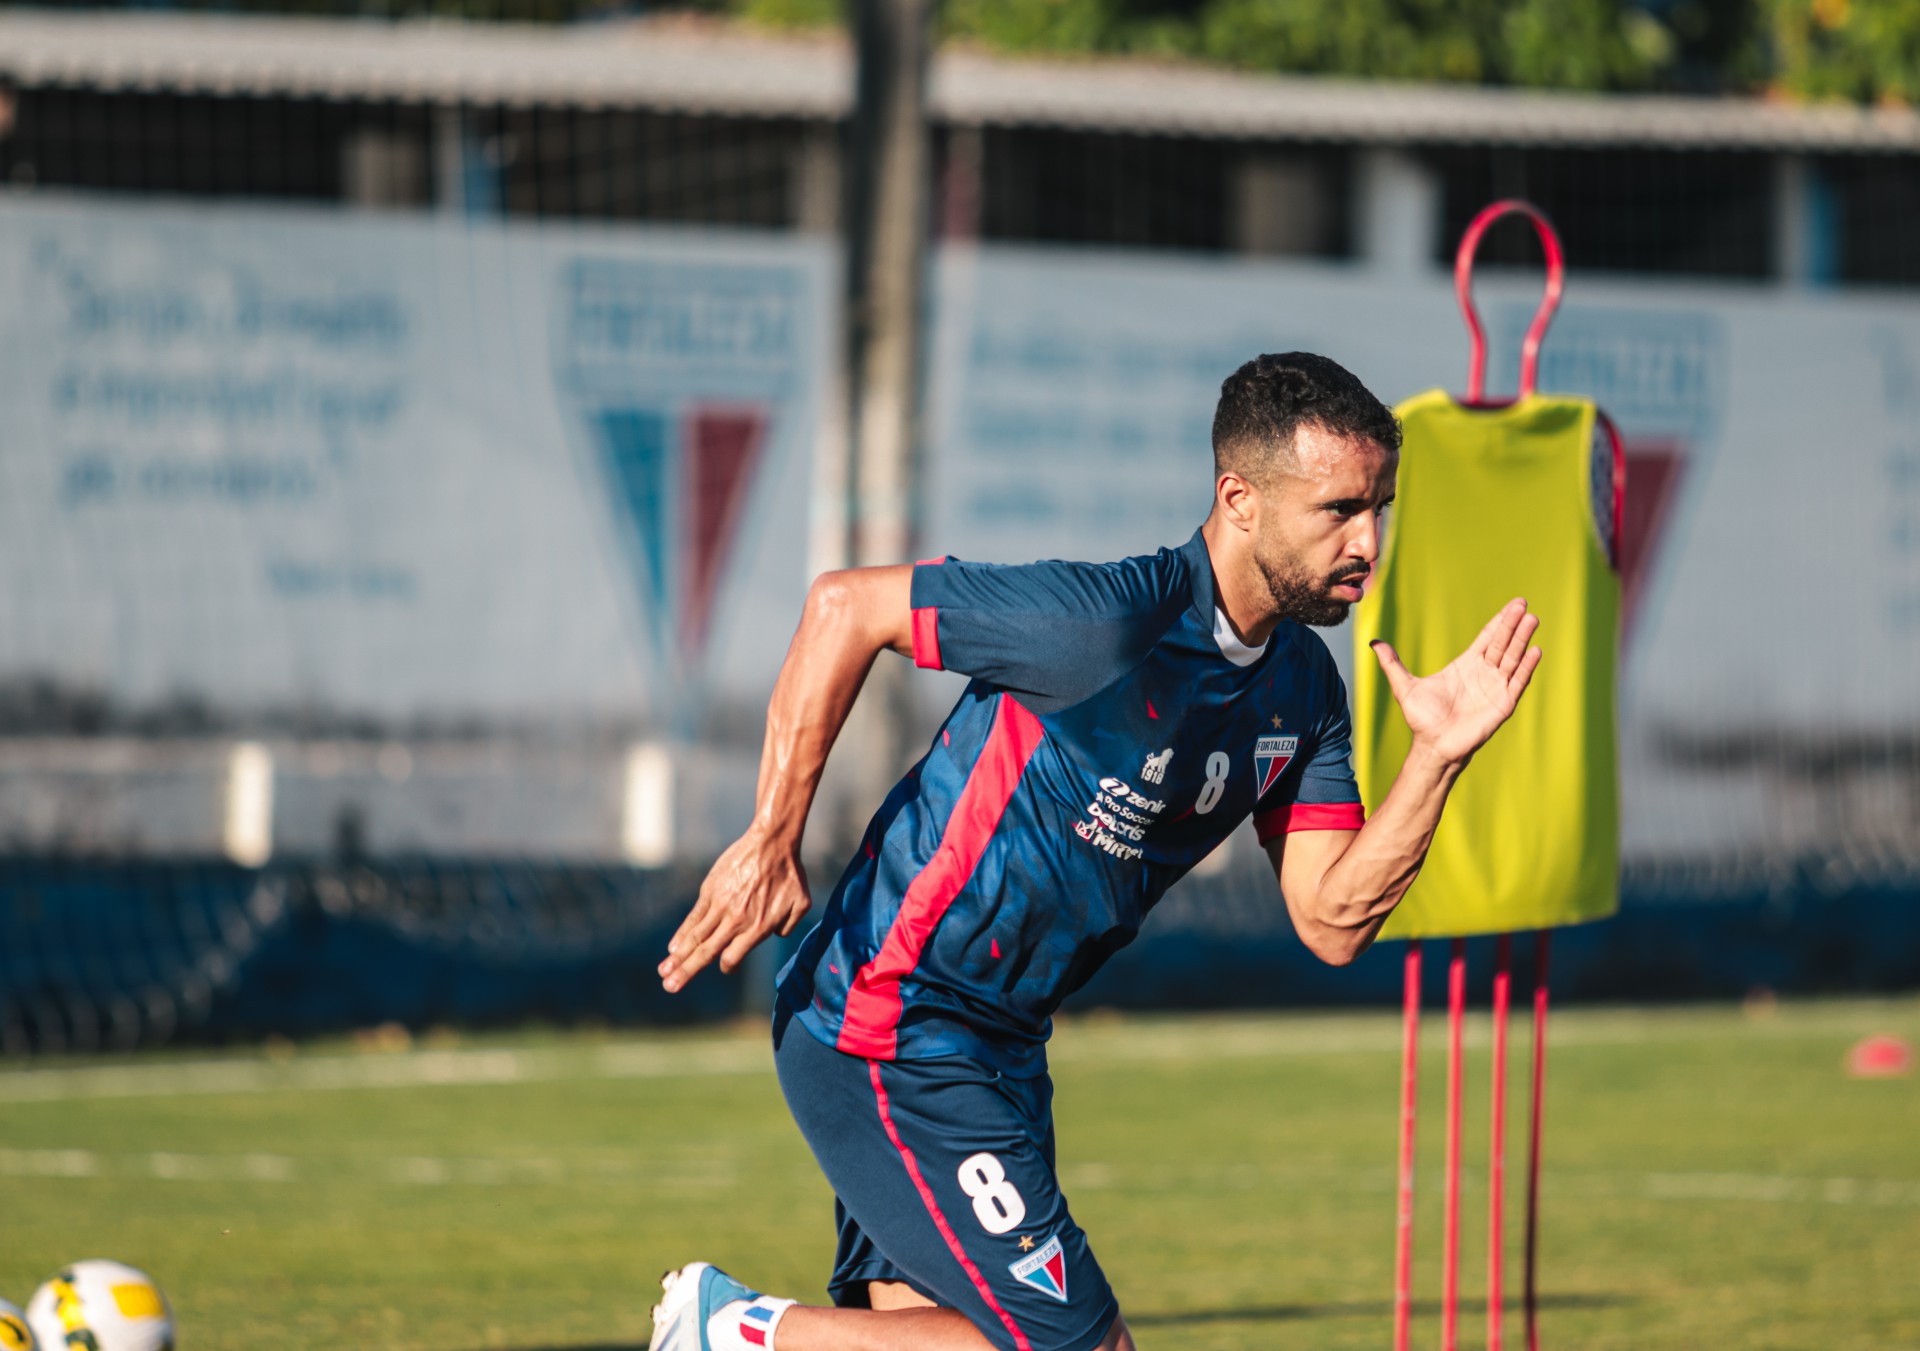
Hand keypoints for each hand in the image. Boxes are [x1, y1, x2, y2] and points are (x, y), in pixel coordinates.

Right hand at [659, 827, 811, 992]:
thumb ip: (789, 925)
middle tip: (670, 988)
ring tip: (664, 972)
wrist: (771, 842)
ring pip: (696, 937)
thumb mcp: (801, 903)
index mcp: (757, 928)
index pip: (732, 957)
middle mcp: (736, 921)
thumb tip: (775, 934)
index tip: (723, 967)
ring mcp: (720, 906)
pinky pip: (693, 917)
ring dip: (678, 956)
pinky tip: (672, 947)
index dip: (726, 965)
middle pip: (707, 952)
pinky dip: (682, 933)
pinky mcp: (710, 891)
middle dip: (687, 972)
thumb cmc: (790, 873)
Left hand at [1369, 598, 1542, 767]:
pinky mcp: (1503, 704)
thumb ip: (1392, 664)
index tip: (1514, 604)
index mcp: (1465, 665)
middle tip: (1524, 604)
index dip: (1500, 621)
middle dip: (1513, 624)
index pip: (1487, 638)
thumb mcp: (1405, 686)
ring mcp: (1495, 688)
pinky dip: (1526, 667)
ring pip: (1512, 658)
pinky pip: (1517, 682)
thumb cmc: (1422, 719)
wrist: (1433, 746)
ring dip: (1522, 639)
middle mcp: (1484, 673)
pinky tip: (1535, 651)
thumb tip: (1373, 643)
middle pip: (1502, 643)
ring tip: (1532, 619)